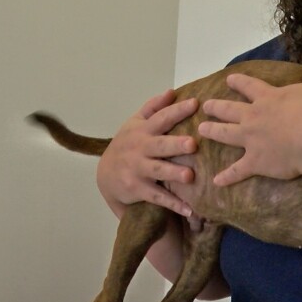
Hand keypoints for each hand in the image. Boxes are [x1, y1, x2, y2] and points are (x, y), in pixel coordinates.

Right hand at [96, 90, 197, 216]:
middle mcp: (140, 149)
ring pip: (158, 171)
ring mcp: (138, 170)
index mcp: (143, 130)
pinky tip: (190, 209)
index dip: (177, 110)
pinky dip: (173, 204)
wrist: (106, 175)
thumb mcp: (136, 123)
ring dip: (173, 173)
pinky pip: (158, 197)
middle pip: (160, 145)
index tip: (196, 103)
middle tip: (193, 144)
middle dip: (175, 144)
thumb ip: (154, 107)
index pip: (161, 118)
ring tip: (190, 176)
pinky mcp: (139, 189)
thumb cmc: (128, 144)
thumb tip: (172, 91)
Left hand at [199, 65, 301, 186]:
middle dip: (216, 107)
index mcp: (268, 98)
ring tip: (201, 130)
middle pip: (229, 110)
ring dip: (212, 132)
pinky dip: (227, 177)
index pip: (249, 86)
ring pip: (225, 134)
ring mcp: (251, 140)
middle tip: (206, 106)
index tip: (228, 80)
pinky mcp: (255, 161)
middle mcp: (254, 117)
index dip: (238, 82)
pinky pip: (237, 171)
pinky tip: (216, 181)